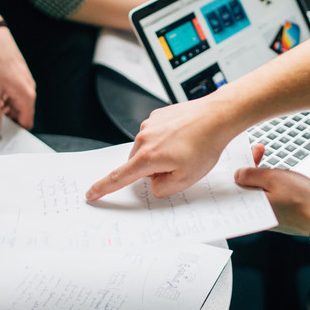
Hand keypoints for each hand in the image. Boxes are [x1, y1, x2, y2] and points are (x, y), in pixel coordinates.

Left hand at [0, 26, 36, 135]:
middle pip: (22, 113)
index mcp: (26, 97)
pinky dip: (5, 98)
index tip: (3, 137)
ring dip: (5, 108)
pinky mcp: (19, 76)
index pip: (26, 122)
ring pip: (17, 103)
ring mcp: (25, 82)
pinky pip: (15, 93)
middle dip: (8, 120)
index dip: (15, 131)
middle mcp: (29, 90)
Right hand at [86, 96, 237, 199]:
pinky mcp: (157, 115)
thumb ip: (162, 188)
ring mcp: (150, 124)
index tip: (91, 193)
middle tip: (178, 166)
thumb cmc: (205, 145)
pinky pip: (155, 134)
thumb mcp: (185, 179)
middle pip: (138, 163)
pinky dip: (166, 140)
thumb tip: (153, 182)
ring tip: (185, 149)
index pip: (119, 177)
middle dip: (153, 170)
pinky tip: (184, 138)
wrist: (217, 117)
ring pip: (147, 149)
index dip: (103, 187)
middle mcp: (144, 138)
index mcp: (147, 157)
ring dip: (160, 154)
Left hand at [235, 144, 309, 235]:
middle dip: (252, 167)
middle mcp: (256, 215)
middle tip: (260, 151)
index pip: (236, 183)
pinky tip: (281, 179)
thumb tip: (238, 175)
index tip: (247, 152)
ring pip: (258, 192)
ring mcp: (267, 217)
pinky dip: (271, 187)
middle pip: (246, 186)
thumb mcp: (274, 178)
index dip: (240, 164)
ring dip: (263, 176)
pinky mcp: (277, 217)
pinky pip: (268, 199)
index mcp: (251, 206)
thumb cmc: (302, 200)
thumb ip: (252, 175)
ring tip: (274, 166)